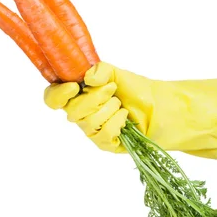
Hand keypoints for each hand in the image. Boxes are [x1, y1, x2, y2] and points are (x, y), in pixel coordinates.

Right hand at [44, 62, 216, 160]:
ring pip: (87, 123)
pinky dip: (117, 123)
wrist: (164, 109)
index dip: (57, 94)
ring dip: (109, 110)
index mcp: (78, 96)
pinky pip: (103, 135)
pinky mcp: (107, 145)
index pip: (52, 98)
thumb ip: (99, 71)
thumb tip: (86, 77)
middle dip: (95, 98)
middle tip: (114, 92)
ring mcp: (93, 132)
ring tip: (124, 107)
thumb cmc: (140, 91)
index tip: (75, 85)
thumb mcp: (117, 75)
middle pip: (71, 111)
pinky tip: (128, 120)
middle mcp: (81, 115)